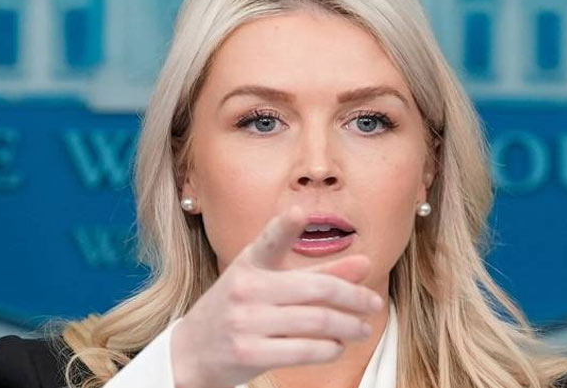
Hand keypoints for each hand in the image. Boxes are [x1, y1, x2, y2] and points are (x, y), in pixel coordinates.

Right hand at [171, 205, 383, 387]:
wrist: (191, 353)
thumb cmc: (239, 311)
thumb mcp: (268, 284)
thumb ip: (317, 274)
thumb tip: (365, 263)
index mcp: (249, 264)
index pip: (268, 241)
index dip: (284, 226)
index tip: (299, 212)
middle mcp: (246, 289)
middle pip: (316, 289)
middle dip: (354, 297)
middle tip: (374, 304)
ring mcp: (245, 322)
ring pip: (316, 322)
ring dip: (349, 326)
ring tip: (362, 329)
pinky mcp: (248, 354)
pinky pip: (304, 350)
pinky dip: (329, 349)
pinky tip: (337, 346)